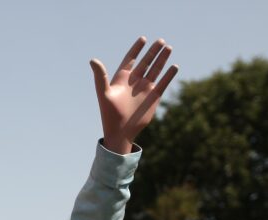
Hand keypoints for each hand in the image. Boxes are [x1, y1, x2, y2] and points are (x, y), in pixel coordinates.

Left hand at [91, 37, 177, 153]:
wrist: (121, 132)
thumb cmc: (109, 114)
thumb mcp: (104, 93)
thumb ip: (100, 76)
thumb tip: (92, 60)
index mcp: (122, 79)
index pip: (130, 59)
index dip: (136, 49)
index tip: (143, 39)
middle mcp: (134, 81)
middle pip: (145, 62)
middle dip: (153, 51)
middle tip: (161, 40)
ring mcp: (145, 88)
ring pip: (155, 70)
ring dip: (162, 59)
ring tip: (169, 48)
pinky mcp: (153, 96)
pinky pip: (163, 83)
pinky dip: (169, 75)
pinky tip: (174, 66)